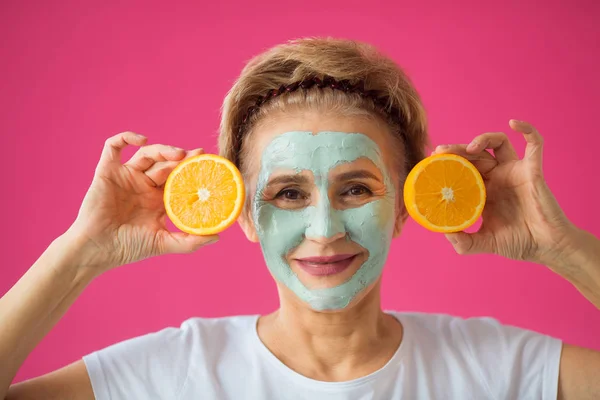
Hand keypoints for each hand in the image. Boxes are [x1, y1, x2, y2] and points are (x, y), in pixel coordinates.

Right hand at [65, 131, 218, 273]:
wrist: (97, 249)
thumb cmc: (127, 248)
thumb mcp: (163, 243)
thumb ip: (189, 241)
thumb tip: (217, 237)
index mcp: (157, 199)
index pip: (178, 178)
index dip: (192, 170)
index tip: (209, 165)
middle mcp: (143, 185)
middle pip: (166, 164)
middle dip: (183, 158)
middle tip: (199, 155)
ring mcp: (126, 177)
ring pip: (147, 154)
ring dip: (163, 150)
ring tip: (179, 155)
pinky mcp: (107, 172)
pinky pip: (113, 147)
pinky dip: (126, 137)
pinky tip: (143, 141)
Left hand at [432, 120, 575, 267]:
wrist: (545, 248)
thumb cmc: (517, 244)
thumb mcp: (481, 243)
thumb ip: (462, 242)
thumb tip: (442, 232)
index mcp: (483, 190)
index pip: (462, 167)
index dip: (448, 161)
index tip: (432, 161)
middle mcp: (497, 177)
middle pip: (475, 153)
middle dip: (457, 149)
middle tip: (441, 151)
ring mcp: (515, 171)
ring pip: (497, 142)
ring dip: (482, 138)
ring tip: (470, 148)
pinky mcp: (532, 170)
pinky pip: (534, 144)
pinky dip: (526, 129)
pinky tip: (513, 123)